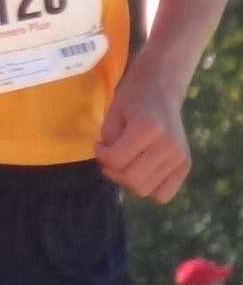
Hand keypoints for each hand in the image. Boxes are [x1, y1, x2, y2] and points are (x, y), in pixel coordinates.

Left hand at [93, 61, 190, 201]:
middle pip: (132, 180)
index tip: (99, 144)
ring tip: (127, 161)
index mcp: (148, 128)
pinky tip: (142, 169)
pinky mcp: (186, 165)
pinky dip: (149, 187)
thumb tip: (110, 166)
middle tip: (111, 156)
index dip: (101, 155)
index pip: (116, 160)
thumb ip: (109, 140)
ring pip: (145, 190)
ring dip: (129, 179)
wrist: (161, 90)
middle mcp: (168, 146)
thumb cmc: (132, 99)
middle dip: (113, 171)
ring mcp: (180, 157)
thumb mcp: (113, 113)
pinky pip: (163, 194)